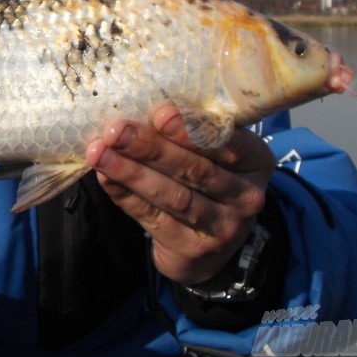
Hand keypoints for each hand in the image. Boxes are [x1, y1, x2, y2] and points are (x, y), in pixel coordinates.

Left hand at [85, 105, 274, 285]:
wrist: (211, 246)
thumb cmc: (207, 179)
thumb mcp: (214, 153)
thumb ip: (192, 131)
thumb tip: (144, 107)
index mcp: (257, 160)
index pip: (227, 143)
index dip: (192, 130)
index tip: (161, 114)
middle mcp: (246, 196)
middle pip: (195, 169)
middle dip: (151, 148)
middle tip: (116, 130)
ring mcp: (222, 228)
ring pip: (173, 197)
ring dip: (131, 172)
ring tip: (100, 152)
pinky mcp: (192, 249)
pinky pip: (153, 218)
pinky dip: (125, 195)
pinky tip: (104, 177)